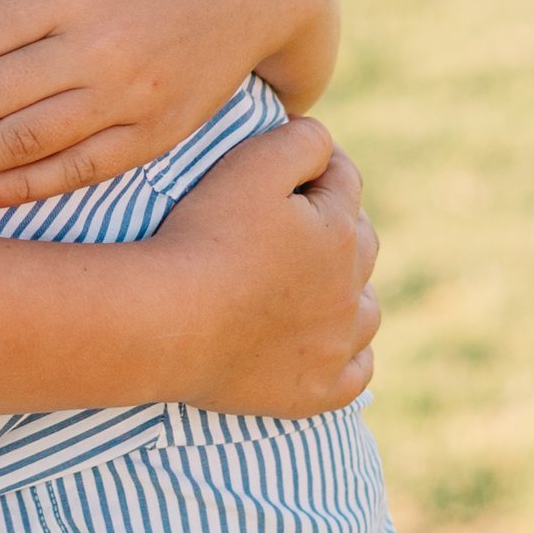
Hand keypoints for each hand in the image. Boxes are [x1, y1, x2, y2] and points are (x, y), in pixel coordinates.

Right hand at [153, 125, 379, 418]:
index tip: (294, 170)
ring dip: (349, 292)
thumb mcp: (252, 164)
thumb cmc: (204, 237)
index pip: (345, 182)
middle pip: (360, 245)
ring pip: (365, 311)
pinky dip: (348, 356)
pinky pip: (356, 374)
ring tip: (316, 286)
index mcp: (341, 231)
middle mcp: (352, 290)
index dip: (319, 169)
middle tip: (295, 226)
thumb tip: (327, 143)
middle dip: (338, 228)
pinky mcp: (317, 392)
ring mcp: (337, 346)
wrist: (168, 321)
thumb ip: (302, 140)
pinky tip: (327, 346)